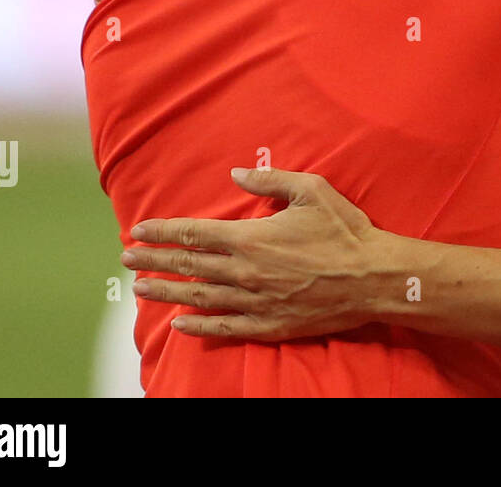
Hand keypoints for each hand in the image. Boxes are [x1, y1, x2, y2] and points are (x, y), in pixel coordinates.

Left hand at [121, 167, 381, 340]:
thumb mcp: (312, 191)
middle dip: (154, 262)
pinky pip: (224, 328)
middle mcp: (244, 272)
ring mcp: (254, 302)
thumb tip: (237, 172)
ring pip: (198, 298)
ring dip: (167, 293)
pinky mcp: (268, 325)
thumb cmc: (345, 231)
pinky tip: (180, 326)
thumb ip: (271, 180)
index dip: (163, 232)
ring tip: (141, 289)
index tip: (138, 230)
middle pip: (188, 267)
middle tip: (127, 261)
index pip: (194, 234)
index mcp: (251, 238)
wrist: (373, 278)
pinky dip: (198, 327)